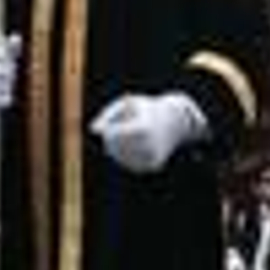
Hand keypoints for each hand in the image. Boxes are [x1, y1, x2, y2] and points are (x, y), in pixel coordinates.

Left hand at [89, 91, 205, 174]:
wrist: (176, 121)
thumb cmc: (147, 109)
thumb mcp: (127, 104)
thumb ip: (108, 114)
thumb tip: (93, 130)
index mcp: (143, 127)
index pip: (113, 134)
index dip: (108, 130)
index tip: (110, 125)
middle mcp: (149, 144)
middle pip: (115, 148)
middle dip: (111, 140)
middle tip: (117, 131)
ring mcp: (152, 156)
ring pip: (121, 158)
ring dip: (117, 149)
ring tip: (126, 137)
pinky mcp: (153, 165)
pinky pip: (130, 164)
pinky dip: (127, 156)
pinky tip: (133, 146)